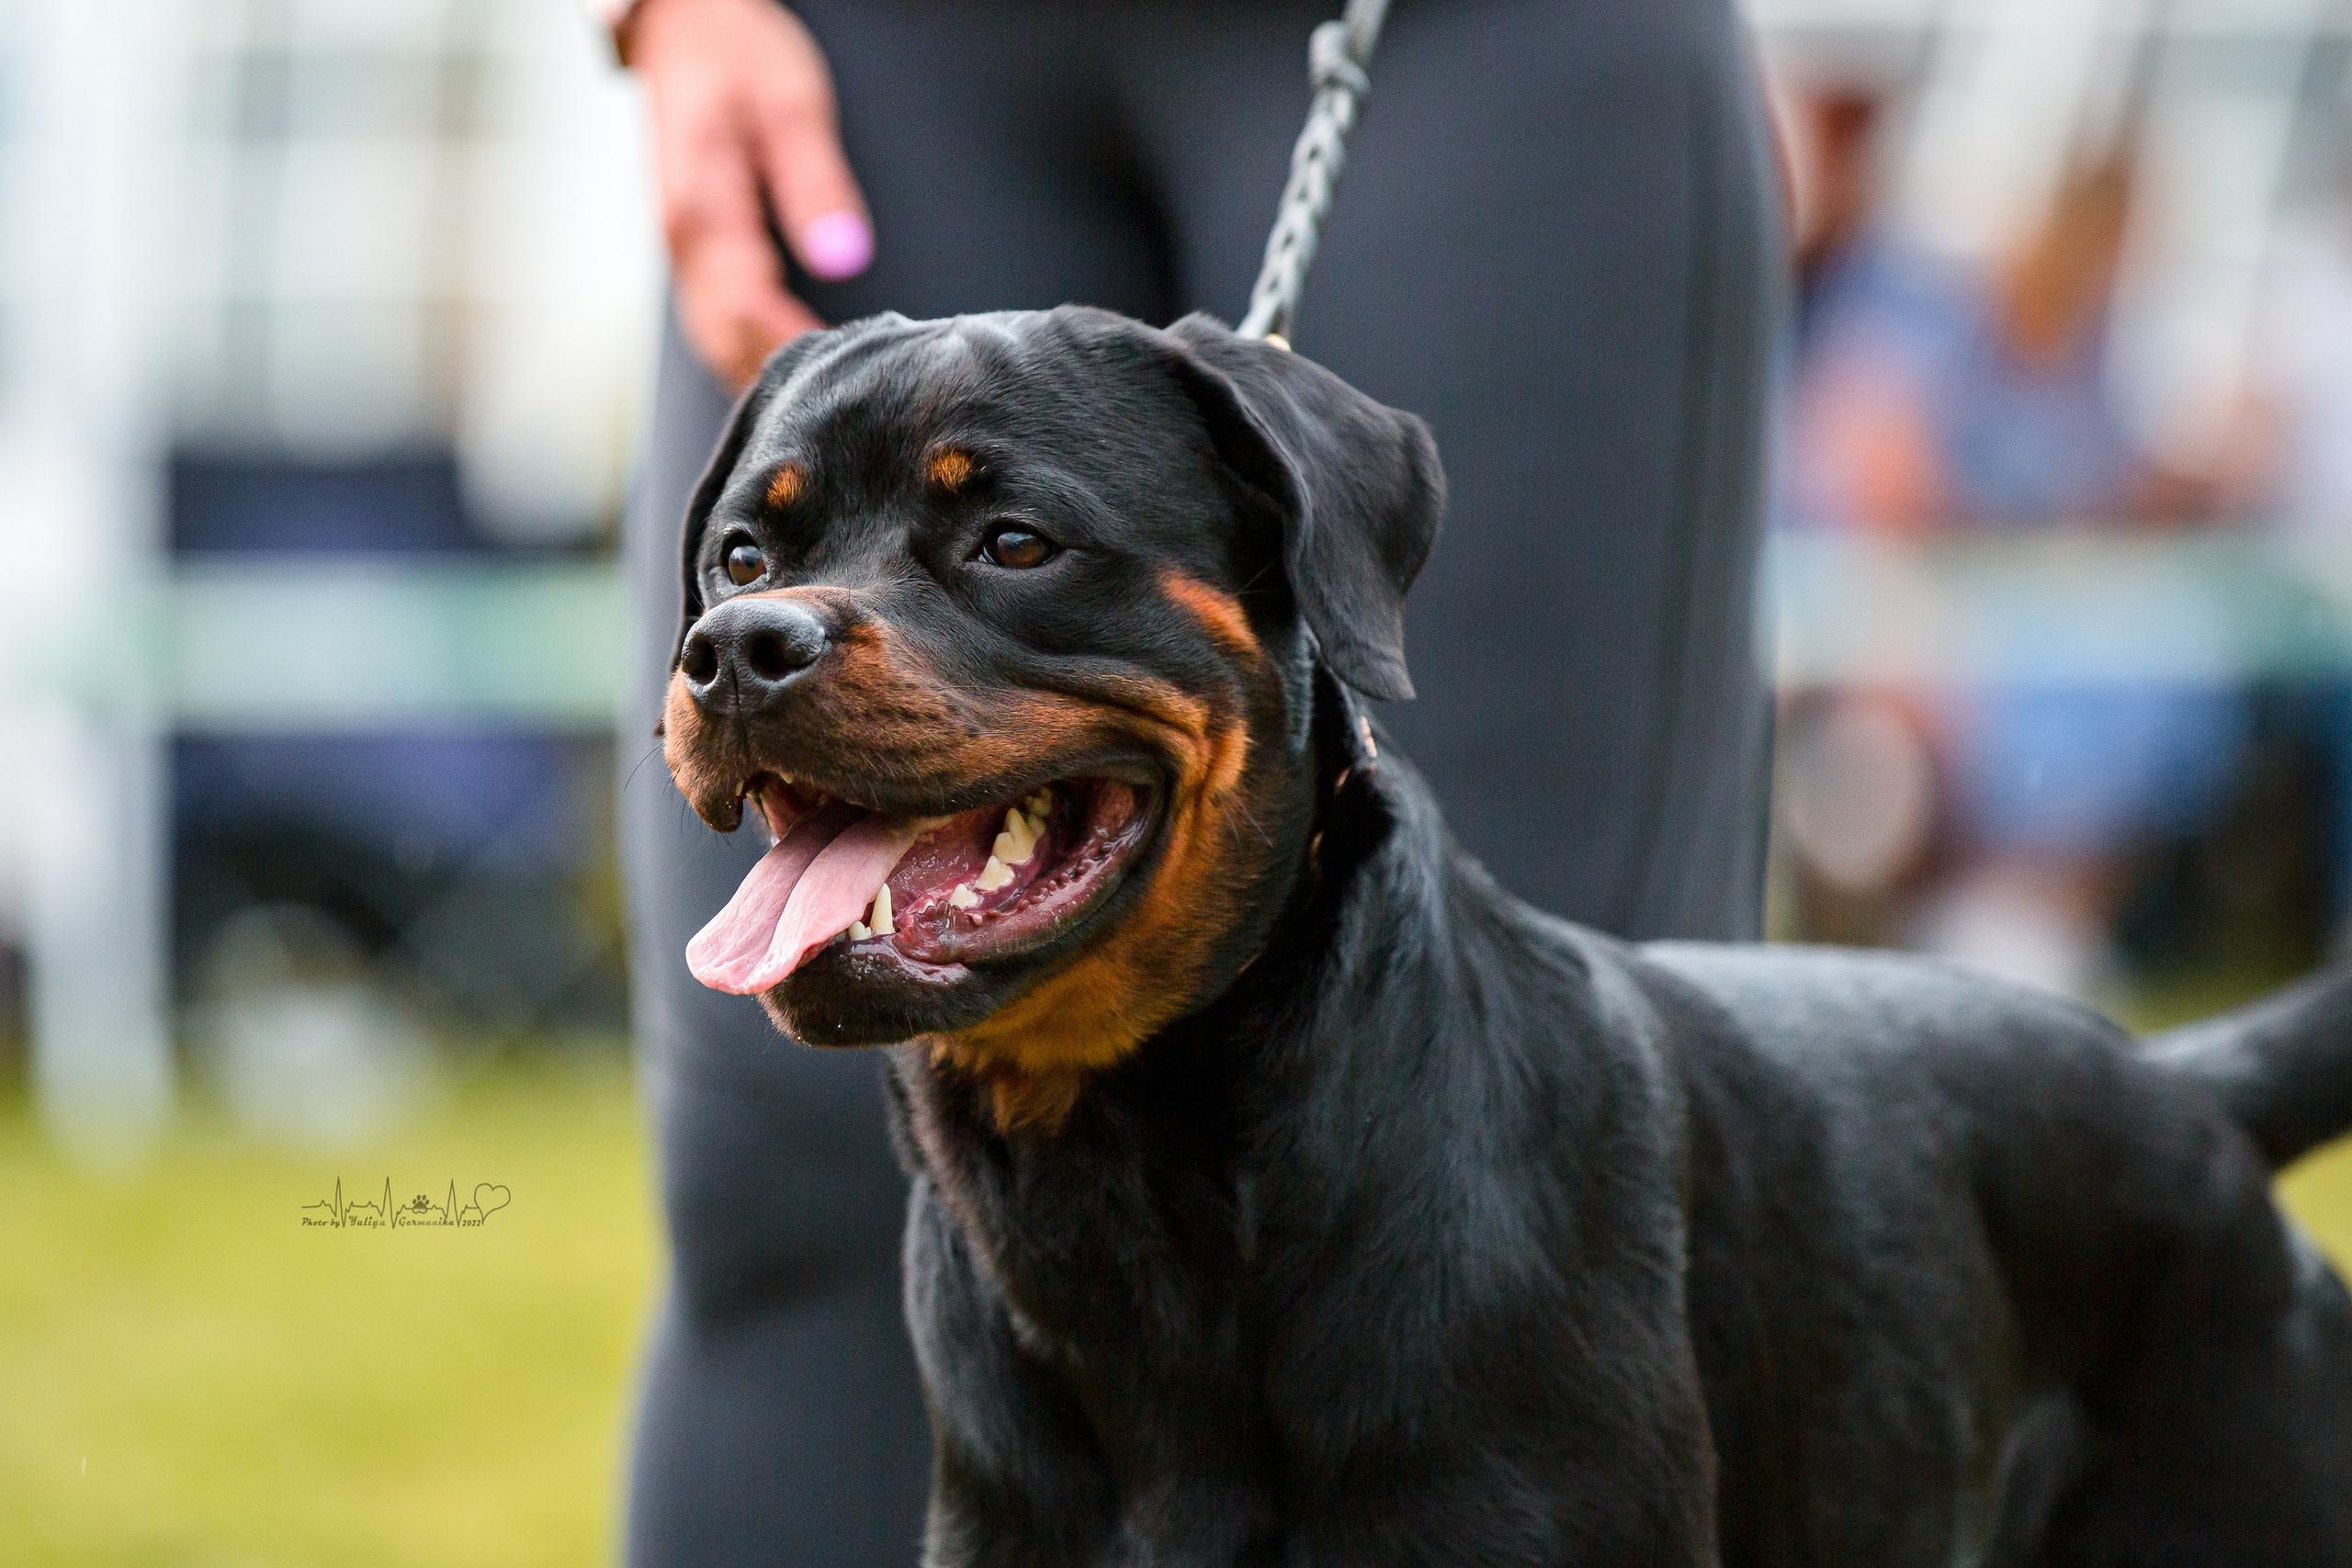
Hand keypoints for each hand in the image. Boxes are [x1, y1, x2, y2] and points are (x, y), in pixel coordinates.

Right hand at [631, 0, 872, 388]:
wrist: (680, 21)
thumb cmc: (735, 52)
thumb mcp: (791, 104)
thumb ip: (817, 185)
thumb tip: (845, 258)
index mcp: (703, 209)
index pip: (749, 309)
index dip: (796, 351)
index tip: (850, 379)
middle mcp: (683, 241)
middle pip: (724, 340)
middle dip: (779, 379)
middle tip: (844, 416)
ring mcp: (684, 248)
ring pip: (715, 338)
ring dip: (761, 374)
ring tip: (824, 410)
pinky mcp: (695, 248)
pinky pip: (716, 318)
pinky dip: (750, 350)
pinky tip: (790, 371)